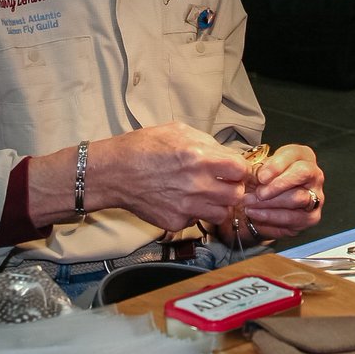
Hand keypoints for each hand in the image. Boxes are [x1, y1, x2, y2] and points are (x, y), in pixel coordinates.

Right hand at [92, 123, 249, 230]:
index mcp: (199, 158)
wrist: (113, 172)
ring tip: (206, 194)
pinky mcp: (175, 222)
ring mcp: (186, 207)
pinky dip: (195, 213)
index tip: (234, 170)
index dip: (240, 169)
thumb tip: (227, 155)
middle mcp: (196, 185)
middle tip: (223, 183)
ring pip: (222, 213)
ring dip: (218, 204)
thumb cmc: (143, 148)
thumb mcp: (179, 131)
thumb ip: (208, 144)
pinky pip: (198, 221)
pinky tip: (184, 201)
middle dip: (233, 188)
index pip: (241, 170)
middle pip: (236, 195)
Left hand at [237, 144, 323, 239]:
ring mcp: (316, 196)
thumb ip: (255, 168)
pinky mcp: (311, 217)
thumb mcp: (256, 169)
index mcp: (302, 155)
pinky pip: (293, 218)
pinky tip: (256, 214)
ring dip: (271, 202)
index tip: (261, 176)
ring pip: (298, 198)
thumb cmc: (261, 181)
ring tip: (250, 203)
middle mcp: (314, 174)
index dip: (277, 165)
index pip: (295, 153)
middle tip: (258, 193)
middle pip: (302, 173)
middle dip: (277, 185)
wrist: (259, 202)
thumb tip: (255, 174)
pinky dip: (271, 217)